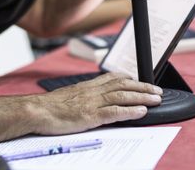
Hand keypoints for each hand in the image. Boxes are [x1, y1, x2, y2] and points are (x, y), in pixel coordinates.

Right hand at [33, 73, 161, 134]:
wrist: (37, 111)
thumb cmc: (47, 106)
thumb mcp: (66, 96)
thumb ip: (80, 96)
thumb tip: (85, 99)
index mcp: (86, 86)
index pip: (111, 78)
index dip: (128, 78)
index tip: (138, 79)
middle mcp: (92, 91)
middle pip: (123, 85)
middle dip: (142, 87)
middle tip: (157, 90)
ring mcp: (92, 103)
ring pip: (123, 96)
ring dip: (142, 97)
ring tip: (156, 99)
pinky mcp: (91, 116)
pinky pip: (115, 112)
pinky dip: (130, 111)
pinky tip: (142, 112)